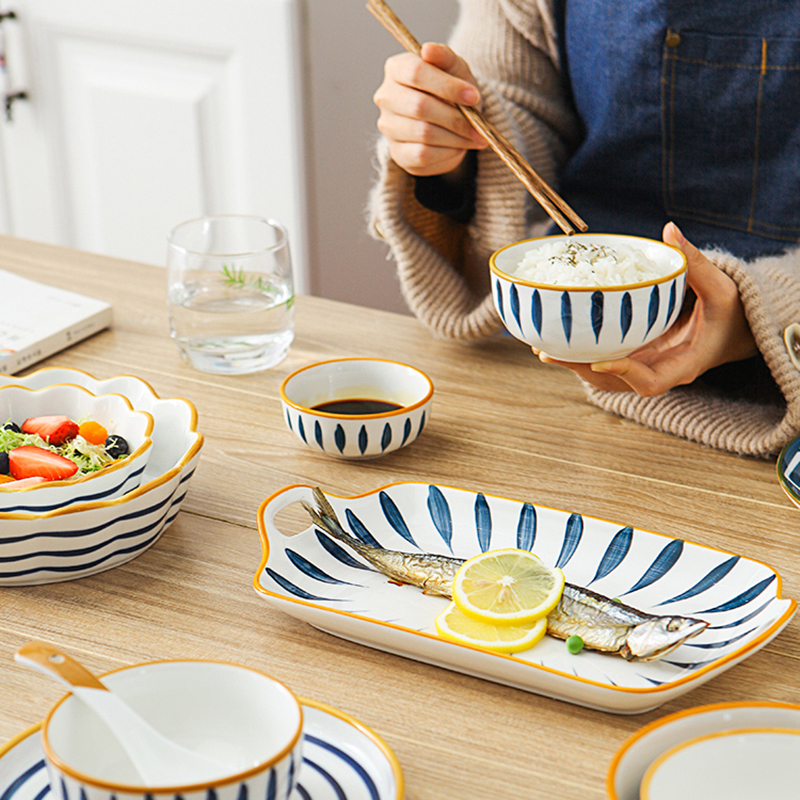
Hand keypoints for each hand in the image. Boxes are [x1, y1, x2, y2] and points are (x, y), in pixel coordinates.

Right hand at [373, 42, 487, 176]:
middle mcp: (386, 97)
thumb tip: (428, 49)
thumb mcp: (454, 69)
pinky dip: (447, 152)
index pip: (416, 73)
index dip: (447, 86)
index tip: (474, 96)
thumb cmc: (450, 90)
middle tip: (478, 124)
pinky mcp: (397, 152)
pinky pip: (423, 154)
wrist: (447, 123)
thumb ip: (445, 57)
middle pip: (420, 107)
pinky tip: (460, 147)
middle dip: (455, 117)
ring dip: (455, 137)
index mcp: (396, 68)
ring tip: (475, 136)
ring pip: (423, 133)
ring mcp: (388, 127)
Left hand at [533, 222, 757, 395]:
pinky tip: (555, 338)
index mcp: (683, 365)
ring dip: (573, 365)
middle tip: (548, 352)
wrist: (731, 331)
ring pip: (603, 376)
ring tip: (541, 347)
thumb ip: (695, 263)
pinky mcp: (633, 359)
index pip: (651, 382)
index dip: (624, 374)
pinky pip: (603, 361)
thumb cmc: (730, 313)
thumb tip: (670, 230)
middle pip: (614, 383)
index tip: (600, 361)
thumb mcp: (721, 288)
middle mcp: (657, 372)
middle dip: (581, 370)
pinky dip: (580, 353)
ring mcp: (642, 369)